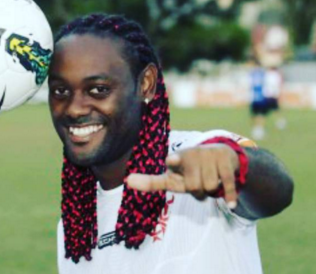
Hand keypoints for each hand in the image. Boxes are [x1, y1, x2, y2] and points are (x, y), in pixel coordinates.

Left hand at [126, 144, 240, 208]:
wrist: (222, 154)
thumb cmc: (192, 169)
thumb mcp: (175, 177)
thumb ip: (155, 181)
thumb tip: (128, 180)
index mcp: (177, 159)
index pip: (172, 162)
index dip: (173, 162)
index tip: (171, 160)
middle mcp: (191, 154)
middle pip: (193, 187)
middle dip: (198, 191)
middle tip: (199, 182)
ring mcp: (208, 156)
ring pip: (209, 187)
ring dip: (212, 190)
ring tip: (211, 178)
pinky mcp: (225, 160)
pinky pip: (228, 184)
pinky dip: (229, 195)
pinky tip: (230, 204)